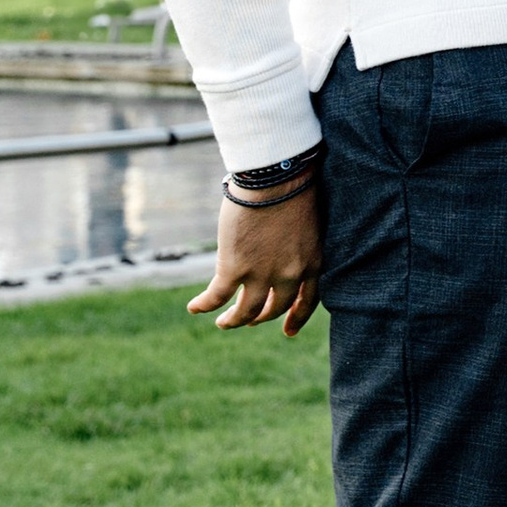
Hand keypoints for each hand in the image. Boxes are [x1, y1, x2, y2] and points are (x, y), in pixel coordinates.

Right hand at [188, 173, 322, 334]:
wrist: (276, 175)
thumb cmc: (293, 186)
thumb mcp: (307, 222)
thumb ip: (298, 242)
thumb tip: (282, 244)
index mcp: (312, 262)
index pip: (308, 301)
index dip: (297, 318)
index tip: (288, 331)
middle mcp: (289, 275)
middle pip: (273, 308)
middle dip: (260, 317)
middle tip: (249, 320)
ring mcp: (261, 274)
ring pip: (245, 311)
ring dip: (233, 321)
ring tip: (223, 322)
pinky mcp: (234, 268)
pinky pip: (216, 296)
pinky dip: (204, 304)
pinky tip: (194, 307)